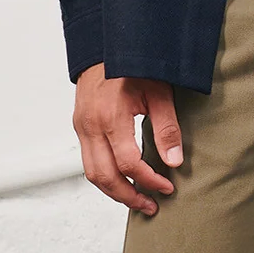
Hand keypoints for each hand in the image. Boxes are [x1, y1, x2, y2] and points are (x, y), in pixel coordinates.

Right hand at [73, 65, 182, 216]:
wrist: (104, 46)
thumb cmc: (133, 65)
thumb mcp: (158, 93)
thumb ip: (167, 129)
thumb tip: (174, 162)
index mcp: (111, 117)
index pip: (129, 164)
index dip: (150, 181)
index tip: (167, 187)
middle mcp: (91, 125)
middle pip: (105, 177)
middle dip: (129, 196)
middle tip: (151, 206)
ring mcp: (81, 127)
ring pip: (92, 174)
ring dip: (114, 191)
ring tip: (138, 198)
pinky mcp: (79, 126)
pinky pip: (88, 161)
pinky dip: (105, 176)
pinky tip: (123, 179)